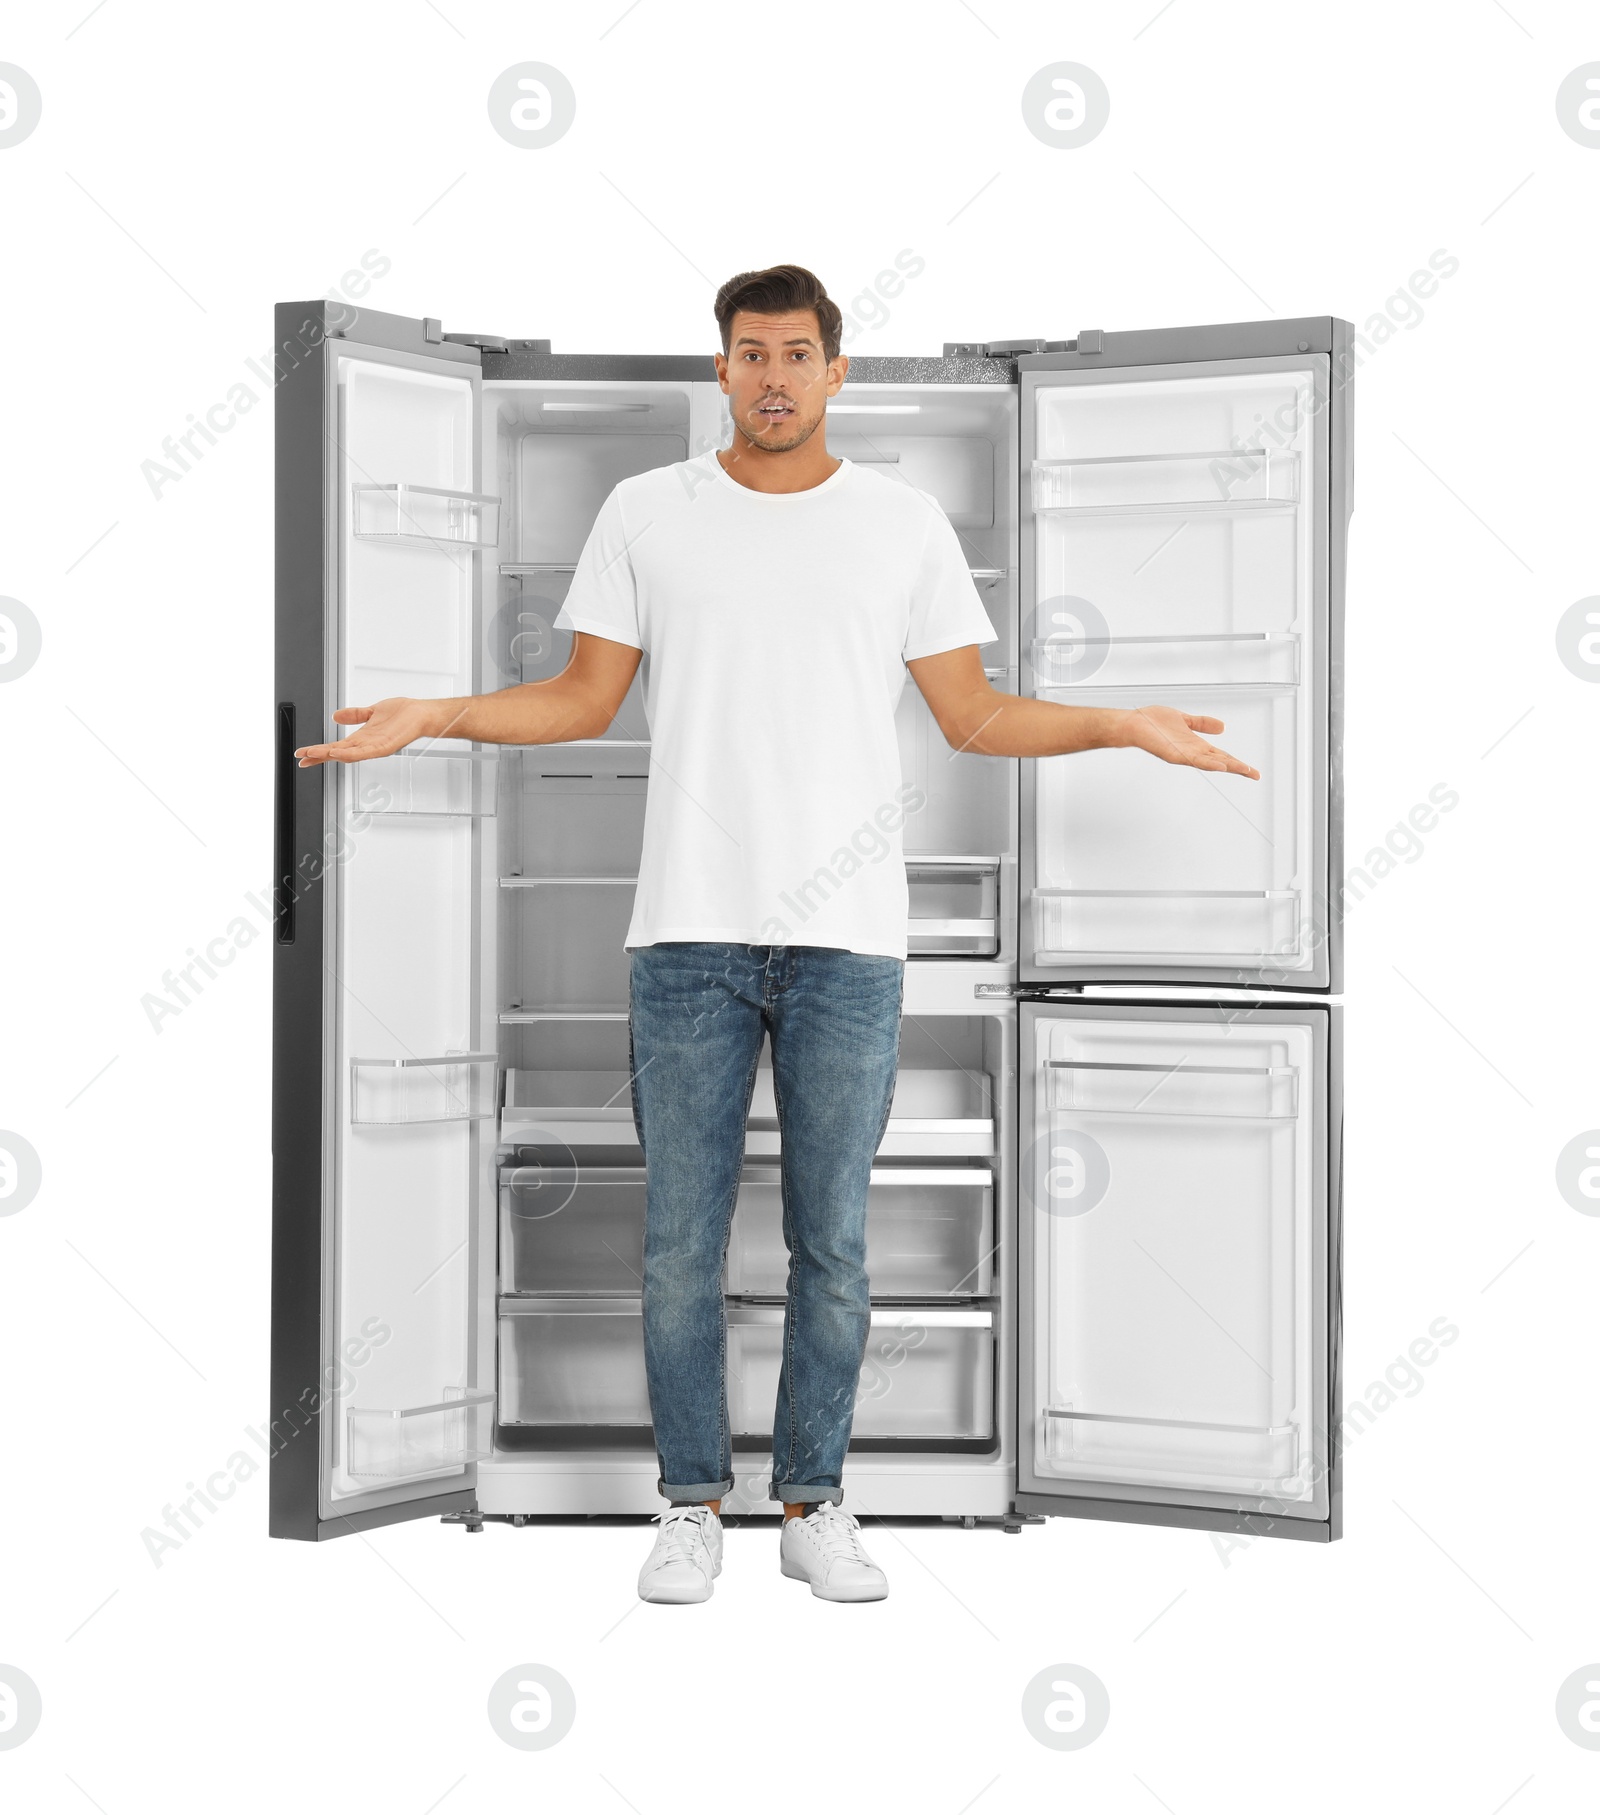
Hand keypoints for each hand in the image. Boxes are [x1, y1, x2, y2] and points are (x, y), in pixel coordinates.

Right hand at [294, 697, 447, 766]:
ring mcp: (376, 747)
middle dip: (318, 755)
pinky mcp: (386, 746)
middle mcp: (367, 745)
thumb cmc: (402, 714)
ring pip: (348, 754)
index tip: (302, 753)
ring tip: (314, 754)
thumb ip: (355, 715)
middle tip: (302, 758)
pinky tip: (337, 752)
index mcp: (362, 738)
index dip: (318, 750)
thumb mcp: (372, 711)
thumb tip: (336, 716)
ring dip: (329, 755)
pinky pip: (365, 752)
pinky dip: (350, 753)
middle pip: (337, 753)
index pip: (335, 746)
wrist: (421, 713)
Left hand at [1120, 705, 1259, 779]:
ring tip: (1244, 770)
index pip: (1221, 755)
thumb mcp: (1184, 719)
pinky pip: (1193, 759)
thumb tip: (1222, 727)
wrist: (1133, 724)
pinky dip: (1208, 763)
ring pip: (1210, 762)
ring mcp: (1183, 754)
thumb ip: (1202, 723)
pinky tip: (1220, 765)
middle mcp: (1191, 752)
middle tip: (1255, 775)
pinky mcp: (1173, 754)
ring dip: (1228, 766)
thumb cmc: (1152, 722)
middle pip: (1220, 761)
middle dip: (1238, 768)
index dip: (1237, 761)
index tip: (1252, 770)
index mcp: (1196, 745)